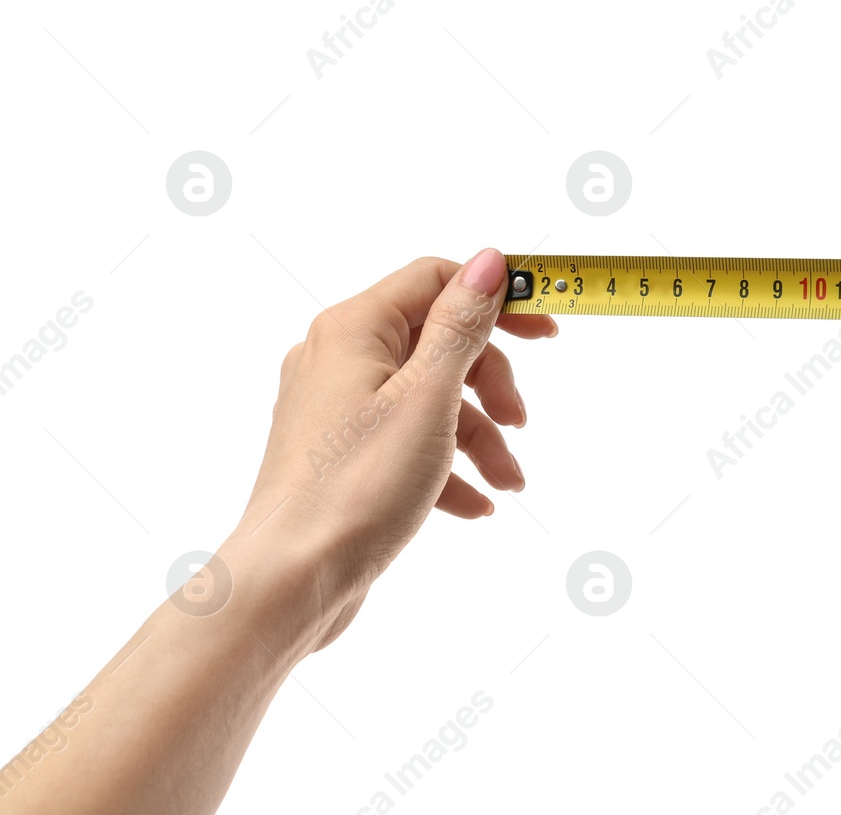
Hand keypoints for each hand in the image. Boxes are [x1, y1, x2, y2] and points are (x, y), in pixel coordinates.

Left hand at [221, 249, 554, 651]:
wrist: (290, 580)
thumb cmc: (355, 488)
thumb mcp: (428, 398)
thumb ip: (462, 326)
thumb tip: (490, 262)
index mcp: (354, 329)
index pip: (437, 280)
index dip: (497, 298)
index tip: (547, 329)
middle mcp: (338, 359)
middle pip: (439, 342)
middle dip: (492, 383)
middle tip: (522, 421)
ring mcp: (336, 410)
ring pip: (429, 400)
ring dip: (480, 437)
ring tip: (509, 482)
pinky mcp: (341, 457)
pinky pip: (408, 443)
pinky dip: (447, 467)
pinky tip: (476, 504)